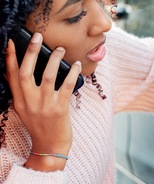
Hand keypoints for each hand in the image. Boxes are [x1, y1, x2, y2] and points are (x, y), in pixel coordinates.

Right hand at [6, 33, 80, 170]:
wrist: (50, 147)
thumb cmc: (39, 126)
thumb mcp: (24, 110)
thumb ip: (23, 92)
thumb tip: (21, 72)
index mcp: (19, 101)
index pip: (11, 75)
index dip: (11, 58)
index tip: (12, 42)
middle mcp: (29, 102)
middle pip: (26, 72)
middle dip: (31, 52)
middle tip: (38, 36)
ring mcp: (45, 106)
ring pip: (48, 76)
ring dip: (54, 60)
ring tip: (60, 49)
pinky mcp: (60, 109)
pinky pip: (67, 87)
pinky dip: (72, 74)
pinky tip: (76, 65)